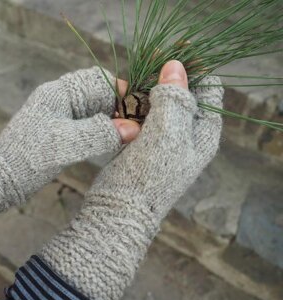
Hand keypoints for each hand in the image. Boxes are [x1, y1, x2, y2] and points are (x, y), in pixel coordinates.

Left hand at [0, 67, 138, 239]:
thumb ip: (100, 133)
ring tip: (128, 136)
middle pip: (98, 94)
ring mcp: (60, 116)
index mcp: (59, 93)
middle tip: (136, 126)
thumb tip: (133, 128)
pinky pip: (87, 125)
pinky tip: (112, 142)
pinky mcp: (60, 132)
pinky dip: (101, 130)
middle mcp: (60, 100)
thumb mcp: (66, 144)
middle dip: (119, 107)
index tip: (138, 112)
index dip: (121, 93)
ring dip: (111, 120)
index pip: (98, 81)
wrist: (0, 180)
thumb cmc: (29, 159)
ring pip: (94, 111)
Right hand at [40, 60, 223, 299]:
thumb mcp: (165, 135)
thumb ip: (174, 99)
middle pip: (183, 93)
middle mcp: (187, 135)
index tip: (167, 59)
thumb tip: (176, 66)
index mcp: (203, 133)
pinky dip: (135, 106)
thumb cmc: (147, 177)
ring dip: (147, 92)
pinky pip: (144, 116)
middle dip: (165, 80)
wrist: (118, 211)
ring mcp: (165, 139)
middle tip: (144, 72)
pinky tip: (122, 103)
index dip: (191, 70)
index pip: (208, 88)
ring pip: (160, 103)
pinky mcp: (144, 144)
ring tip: (131, 89)